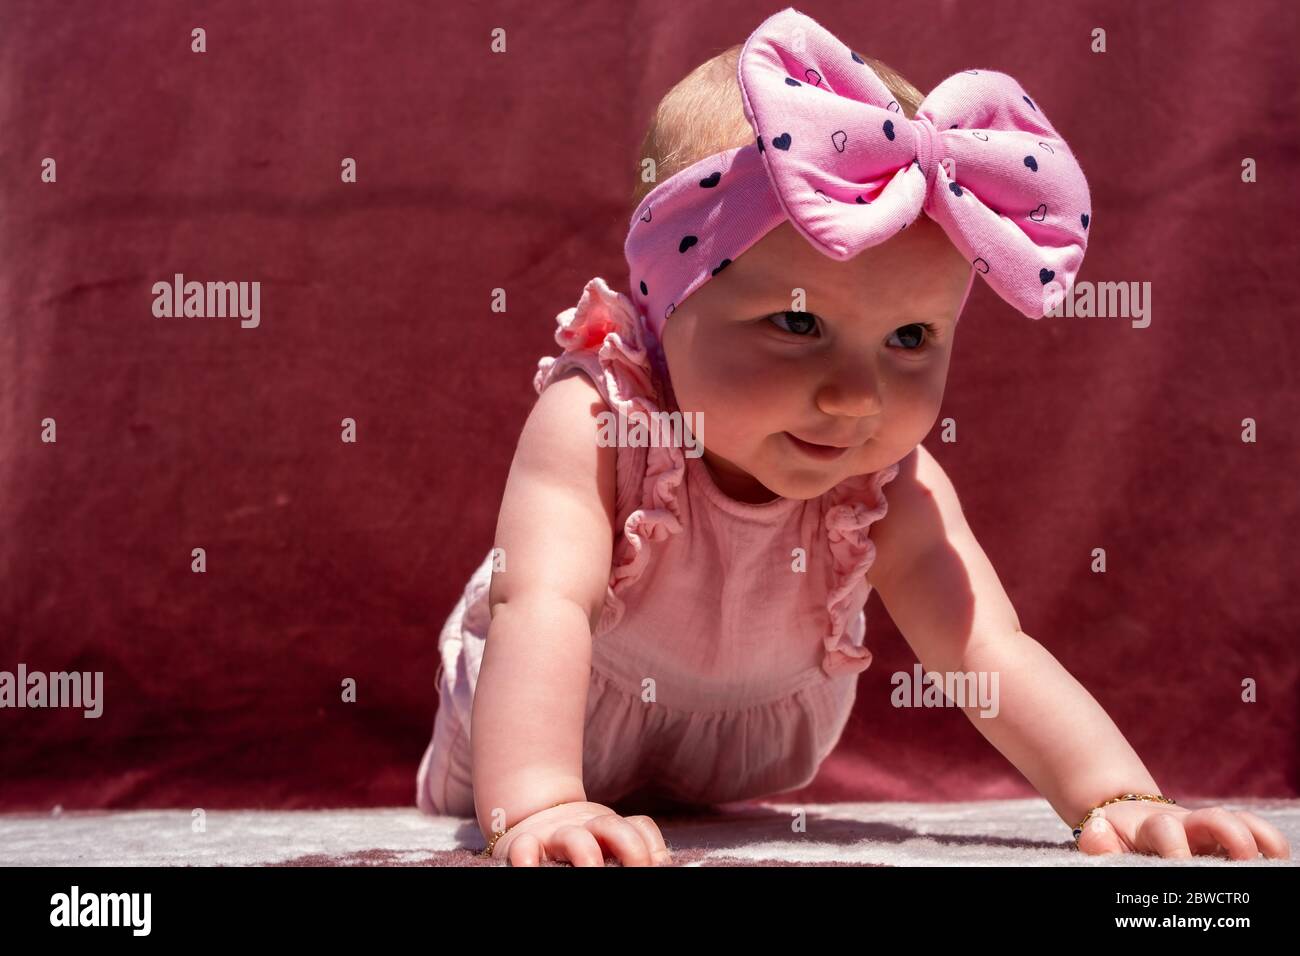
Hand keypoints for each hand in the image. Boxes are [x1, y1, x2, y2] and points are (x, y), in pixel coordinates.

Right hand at [487, 801, 672, 866]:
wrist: (530, 814)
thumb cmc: (576, 845)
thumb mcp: (605, 844)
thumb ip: (624, 853)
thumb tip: (658, 867)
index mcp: (610, 829)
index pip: (639, 827)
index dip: (653, 846)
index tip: (660, 866)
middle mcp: (586, 828)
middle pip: (614, 827)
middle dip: (631, 850)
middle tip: (638, 871)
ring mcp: (555, 834)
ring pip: (574, 838)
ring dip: (588, 856)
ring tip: (593, 871)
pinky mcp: (523, 843)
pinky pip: (524, 848)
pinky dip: (527, 858)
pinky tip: (531, 870)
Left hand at [1075, 801, 1290, 858]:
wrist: (1124, 816)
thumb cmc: (1114, 838)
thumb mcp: (1100, 838)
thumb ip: (1098, 840)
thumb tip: (1099, 831)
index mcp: (1151, 826)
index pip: (1166, 831)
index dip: (1176, 849)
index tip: (1180, 866)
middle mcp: (1185, 824)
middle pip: (1214, 818)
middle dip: (1227, 840)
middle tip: (1228, 868)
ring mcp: (1207, 829)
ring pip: (1237, 821)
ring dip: (1251, 839)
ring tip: (1257, 865)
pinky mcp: (1225, 836)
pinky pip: (1256, 830)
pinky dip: (1270, 841)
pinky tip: (1274, 861)